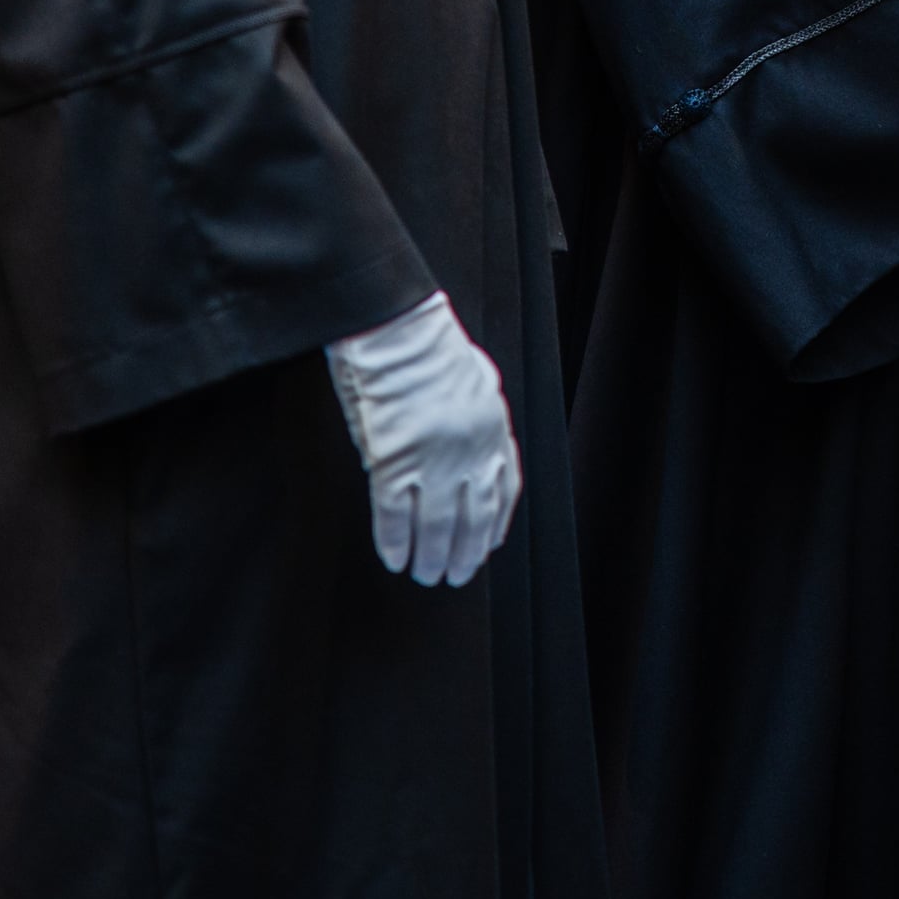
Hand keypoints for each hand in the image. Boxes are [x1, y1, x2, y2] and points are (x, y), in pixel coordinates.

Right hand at [323, 292, 519, 588]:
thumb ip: (472, 421)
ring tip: (424, 576)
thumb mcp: (472, 378)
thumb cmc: (425, 343)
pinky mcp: (394, 459)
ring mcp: (433, 457)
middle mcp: (471, 448)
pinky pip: (395, 514)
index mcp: (493, 425)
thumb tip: (461, 458)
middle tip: (455, 576)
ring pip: (436, 524)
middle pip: (474, 516)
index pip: (504, 487)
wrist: (394, 323)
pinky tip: (393, 557)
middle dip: (466, 552)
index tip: (489, 544)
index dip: (496, 522)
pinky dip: (395, 540)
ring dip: (431, 556)